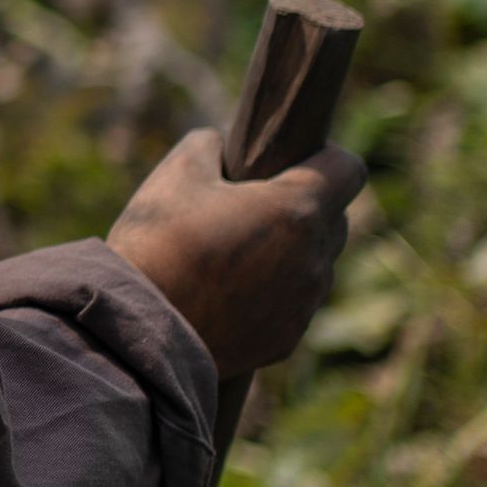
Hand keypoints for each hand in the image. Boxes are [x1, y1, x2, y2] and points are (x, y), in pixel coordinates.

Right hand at [106, 128, 365, 378]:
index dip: (324, 155)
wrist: (138, 331)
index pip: (349, 168)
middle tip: (251, 207)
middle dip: (304, 207)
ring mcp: (304, 305)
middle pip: (335, 218)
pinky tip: (227, 293)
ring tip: (234, 255)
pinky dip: (274, 293)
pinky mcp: (287, 340)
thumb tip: (220, 146)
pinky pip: (294, 304)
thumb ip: (208, 146)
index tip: (291, 161)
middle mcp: (314, 259)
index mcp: (297, 211)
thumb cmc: (159, 245)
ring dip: (290, 252)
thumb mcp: (175, 174)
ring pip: (315, 264)